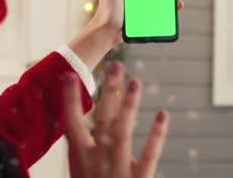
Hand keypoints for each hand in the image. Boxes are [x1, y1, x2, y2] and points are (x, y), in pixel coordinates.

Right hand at [64, 62, 169, 177]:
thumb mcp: (81, 176)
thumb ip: (92, 156)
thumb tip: (104, 138)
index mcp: (80, 162)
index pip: (72, 125)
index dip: (70, 100)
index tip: (70, 75)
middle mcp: (97, 163)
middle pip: (103, 120)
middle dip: (109, 91)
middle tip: (116, 65)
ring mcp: (118, 172)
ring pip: (122, 132)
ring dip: (129, 104)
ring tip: (135, 81)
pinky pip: (149, 155)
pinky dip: (156, 134)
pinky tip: (162, 114)